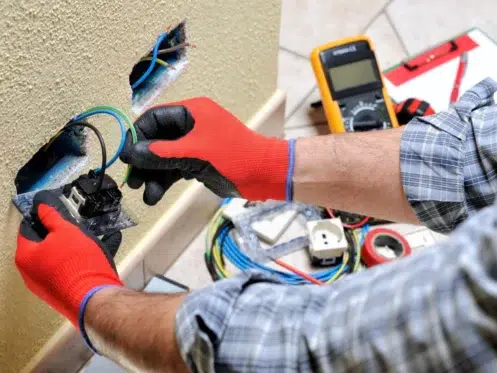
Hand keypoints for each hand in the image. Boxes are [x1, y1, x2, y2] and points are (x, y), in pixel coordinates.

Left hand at [15, 190, 122, 329]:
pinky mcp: (63, 293)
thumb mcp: (66, 231)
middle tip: (73, 225)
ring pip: (58, 258)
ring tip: (89, 239)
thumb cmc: (77, 263)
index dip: (40, 216)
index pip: (27, 229)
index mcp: (25, 257)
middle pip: (43, 246)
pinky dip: (80, 260)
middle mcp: (31, 274)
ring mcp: (46, 286)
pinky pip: (69, 270)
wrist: (94, 297)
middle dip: (59, 234)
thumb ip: (52, 217)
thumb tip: (42, 207)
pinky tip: (98, 252)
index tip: (53, 210)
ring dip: (72, 247)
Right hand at [120, 97, 291, 204]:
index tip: (124, 157)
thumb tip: (130, 154)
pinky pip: (176, 168)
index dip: (136, 136)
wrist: (264, 174)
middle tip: (132, 181)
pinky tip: (155, 195)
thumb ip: (161, 153)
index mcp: (191, 112)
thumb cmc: (232, 157)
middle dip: (144, 161)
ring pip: (166, 157)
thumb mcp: (194, 154)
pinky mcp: (199, 161)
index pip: (154, 119)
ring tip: (147, 195)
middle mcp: (191, 125)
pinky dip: (166, 180)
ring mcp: (195, 144)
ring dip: (154, 175)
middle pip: (157, 140)